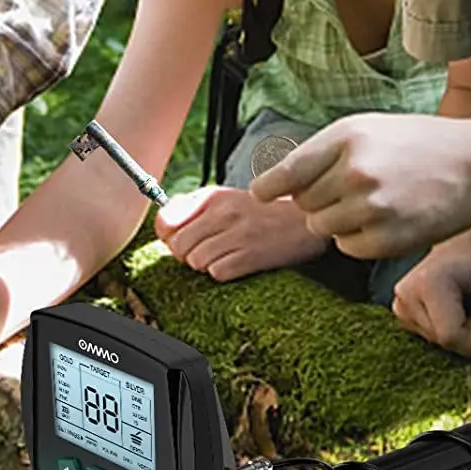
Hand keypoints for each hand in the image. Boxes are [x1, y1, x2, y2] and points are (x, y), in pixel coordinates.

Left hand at [154, 186, 326, 280]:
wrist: (306, 217)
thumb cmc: (264, 209)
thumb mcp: (227, 198)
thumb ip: (193, 206)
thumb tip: (164, 223)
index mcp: (214, 196)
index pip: (165, 220)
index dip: (169, 235)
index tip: (181, 238)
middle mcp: (223, 212)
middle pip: (178, 246)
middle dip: (187, 253)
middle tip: (206, 249)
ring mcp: (238, 234)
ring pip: (195, 261)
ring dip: (206, 264)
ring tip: (224, 255)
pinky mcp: (252, 255)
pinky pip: (217, 273)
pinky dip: (223, 272)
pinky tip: (237, 262)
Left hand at [250, 112, 470, 258]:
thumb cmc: (418, 144)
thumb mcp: (369, 129)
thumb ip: (324, 152)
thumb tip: (278, 184)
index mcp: (348, 137)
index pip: (289, 171)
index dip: (269, 186)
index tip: (260, 194)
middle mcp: (356, 171)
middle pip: (303, 203)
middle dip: (318, 199)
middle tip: (352, 188)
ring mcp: (372, 207)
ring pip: (322, 227)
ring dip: (337, 220)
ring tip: (372, 202)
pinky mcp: (387, 239)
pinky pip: (347, 247)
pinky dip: (359, 239)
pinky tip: (385, 219)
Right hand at [390, 226, 470, 361]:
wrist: (459, 248)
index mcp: (428, 283)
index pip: (451, 335)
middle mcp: (406, 295)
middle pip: (442, 340)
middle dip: (467, 335)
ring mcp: (399, 305)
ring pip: (435, 342)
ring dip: (457, 333)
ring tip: (464, 306)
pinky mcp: (399, 313)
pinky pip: (428, 337)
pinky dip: (444, 330)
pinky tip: (450, 310)